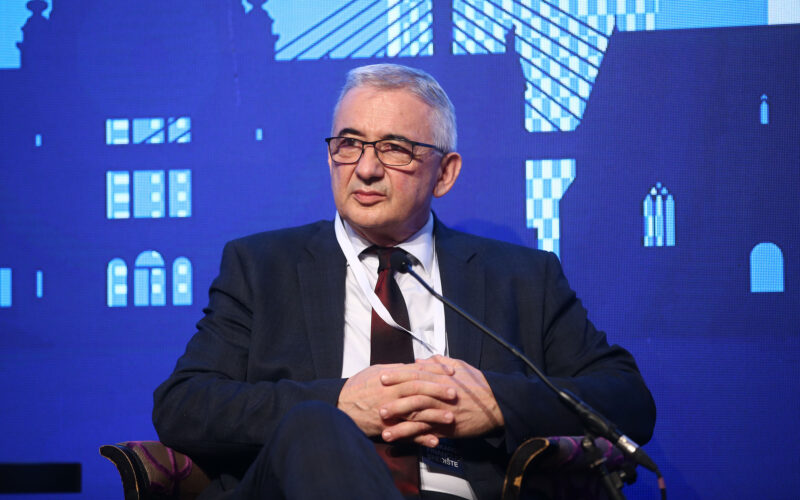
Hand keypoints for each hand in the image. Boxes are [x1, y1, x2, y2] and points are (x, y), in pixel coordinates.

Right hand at [337, 362, 456, 440]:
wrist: (339, 406)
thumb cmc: (358, 387)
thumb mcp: (377, 371)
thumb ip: (398, 370)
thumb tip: (416, 365)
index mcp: (390, 378)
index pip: (417, 372)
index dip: (435, 371)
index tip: (451, 372)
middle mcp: (390, 394)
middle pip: (418, 390)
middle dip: (438, 391)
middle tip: (455, 393)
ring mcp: (389, 412)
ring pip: (415, 413)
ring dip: (434, 416)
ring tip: (450, 417)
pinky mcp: (386, 428)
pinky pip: (406, 435)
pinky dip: (420, 438)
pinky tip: (434, 440)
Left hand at [378, 355, 504, 443]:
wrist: (497, 406)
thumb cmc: (480, 385)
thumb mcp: (461, 366)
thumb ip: (440, 363)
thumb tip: (421, 360)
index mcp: (443, 377)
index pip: (416, 374)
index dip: (398, 375)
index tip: (383, 375)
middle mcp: (441, 393)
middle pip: (413, 393)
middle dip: (394, 396)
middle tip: (376, 398)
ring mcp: (443, 411)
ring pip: (417, 413)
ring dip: (398, 419)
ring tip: (381, 422)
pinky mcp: (446, 427)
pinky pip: (425, 431)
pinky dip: (410, 435)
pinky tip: (397, 438)